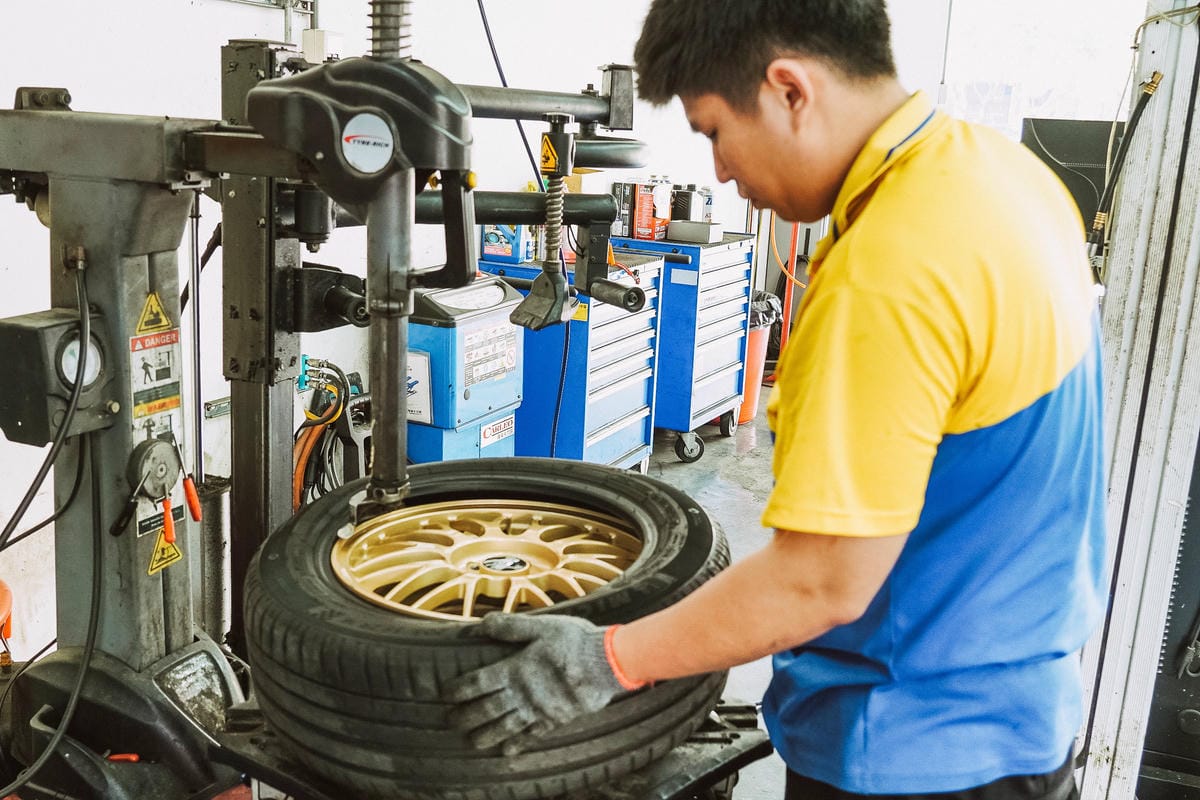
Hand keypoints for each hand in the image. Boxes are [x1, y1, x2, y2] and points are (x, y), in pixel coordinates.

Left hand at [444, 613, 642, 753]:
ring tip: (472, 741)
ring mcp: (537, 710)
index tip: (445, 694)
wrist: (606, 664)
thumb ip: (511, 627)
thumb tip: (482, 623)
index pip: (478, 683)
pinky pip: (531, 736)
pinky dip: (517, 744)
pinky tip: (507, 752)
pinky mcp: (554, 719)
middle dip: (465, 716)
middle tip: (450, 721)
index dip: (459, 689)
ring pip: (504, 727)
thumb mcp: (542, 627)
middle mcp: (522, 694)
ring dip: (485, 735)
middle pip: (486, 709)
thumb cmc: (574, 642)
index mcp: (515, 669)